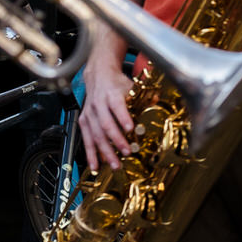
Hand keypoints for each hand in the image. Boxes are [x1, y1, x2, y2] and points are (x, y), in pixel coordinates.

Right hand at [79, 51, 136, 171]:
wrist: (98, 76)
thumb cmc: (116, 83)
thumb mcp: (132, 86)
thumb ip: (144, 96)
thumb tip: (157, 102)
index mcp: (112, 95)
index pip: (117, 107)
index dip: (123, 118)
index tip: (130, 129)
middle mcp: (99, 105)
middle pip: (106, 125)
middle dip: (116, 141)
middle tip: (127, 152)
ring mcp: (89, 114)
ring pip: (96, 135)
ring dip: (105, 151)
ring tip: (114, 164)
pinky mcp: (84, 121)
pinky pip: (86, 139)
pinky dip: (91, 153)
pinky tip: (95, 165)